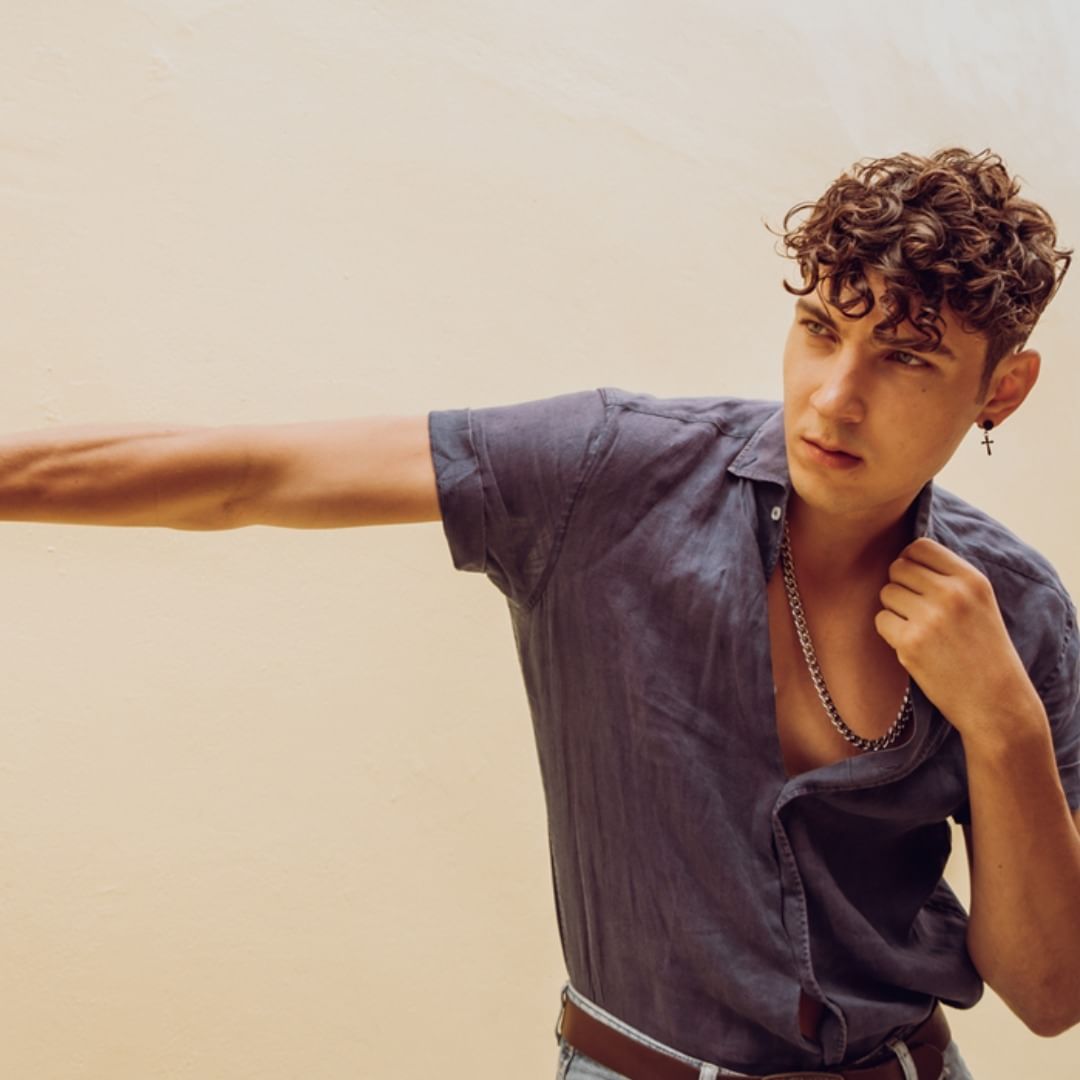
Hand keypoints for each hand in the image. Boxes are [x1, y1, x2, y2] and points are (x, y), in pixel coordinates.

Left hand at [874, 537, 1041, 738]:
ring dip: (895, 610)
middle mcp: (951, 594)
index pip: (920, 546)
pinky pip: (881, 620)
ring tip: (920, 629)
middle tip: (916, 609)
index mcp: (971, 579)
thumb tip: (903, 555)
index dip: (910, 560)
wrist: (996, 700)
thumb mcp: (980, 603)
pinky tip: (914, 646)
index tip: (915, 580)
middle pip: (897, 568)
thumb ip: (948, 577)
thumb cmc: (984, 650)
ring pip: (886, 593)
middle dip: (900, 586)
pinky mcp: (910, 642)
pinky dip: (891, 632)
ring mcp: (930, 618)